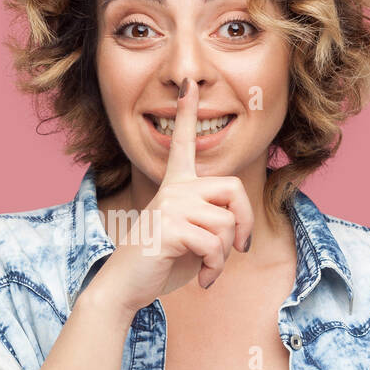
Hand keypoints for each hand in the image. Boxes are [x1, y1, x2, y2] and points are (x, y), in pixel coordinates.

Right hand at [91, 77, 254, 314]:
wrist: (125, 287)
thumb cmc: (161, 263)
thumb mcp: (194, 239)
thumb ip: (215, 224)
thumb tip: (238, 233)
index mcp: (175, 186)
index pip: (183, 143)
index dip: (186, 112)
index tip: (187, 83)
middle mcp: (173, 189)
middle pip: (233, 189)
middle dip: (244, 223)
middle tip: (239, 248)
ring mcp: (170, 205)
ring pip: (226, 223)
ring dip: (225, 255)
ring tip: (208, 268)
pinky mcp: (170, 227)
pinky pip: (215, 245)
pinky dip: (215, 268)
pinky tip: (203, 279)